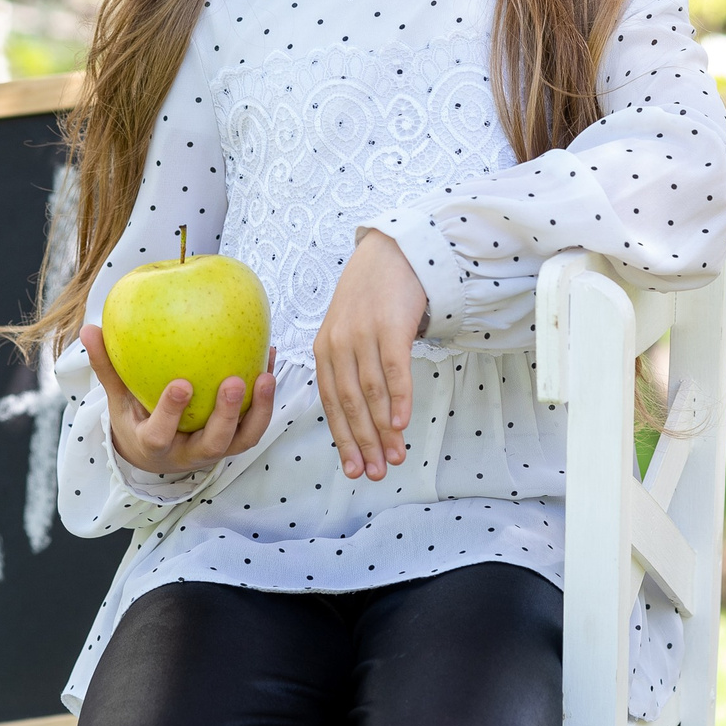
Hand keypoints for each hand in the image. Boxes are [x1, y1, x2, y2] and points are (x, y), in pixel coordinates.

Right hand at [83, 324, 276, 478]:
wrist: (156, 456)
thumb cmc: (135, 419)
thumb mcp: (117, 400)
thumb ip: (107, 367)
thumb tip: (89, 329)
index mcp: (154, 445)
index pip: (161, 435)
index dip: (172, 413)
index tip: (182, 384)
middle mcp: (188, 453)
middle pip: (211, 443)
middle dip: (225, 414)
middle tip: (234, 381)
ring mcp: (216, 450)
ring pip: (241, 439)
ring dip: (258, 410)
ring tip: (265, 376)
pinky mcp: (235, 442)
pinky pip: (255, 423)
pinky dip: (266, 397)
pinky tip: (268, 359)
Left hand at [313, 229, 427, 480]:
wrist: (391, 252)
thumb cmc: (371, 297)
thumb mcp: (346, 329)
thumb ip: (348, 366)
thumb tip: (361, 414)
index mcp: (323, 350)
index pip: (331, 404)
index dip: (343, 439)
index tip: (353, 469)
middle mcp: (338, 344)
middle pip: (350, 404)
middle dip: (363, 443)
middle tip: (374, 474)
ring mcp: (363, 334)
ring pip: (371, 393)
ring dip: (383, 430)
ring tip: (394, 457)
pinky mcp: (389, 326)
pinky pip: (393, 370)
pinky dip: (398, 399)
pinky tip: (401, 424)